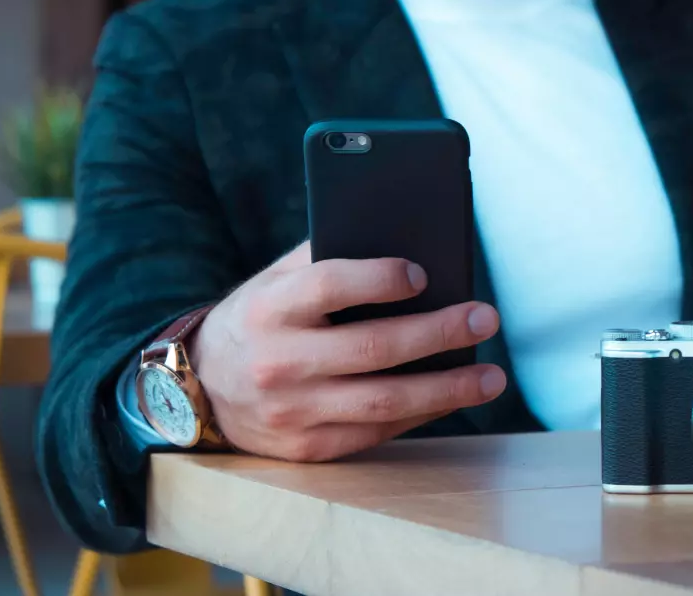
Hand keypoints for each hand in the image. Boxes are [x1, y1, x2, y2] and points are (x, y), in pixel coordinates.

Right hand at [188, 241, 505, 461]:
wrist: (200, 391)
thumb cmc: (259, 319)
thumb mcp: (275, 281)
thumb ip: (327, 258)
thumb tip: (408, 242)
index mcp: (269, 309)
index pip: (328, 286)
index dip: (379, 278)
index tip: (422, 272)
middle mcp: (278, 362)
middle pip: (371, 348)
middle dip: (437, 333)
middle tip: (485, 317)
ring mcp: (293, 412)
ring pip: (383, 402)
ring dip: (447, 390)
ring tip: (492, 377)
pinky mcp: (309, 449)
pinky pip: (377, 432)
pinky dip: (422, 414)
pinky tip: (454, 397)